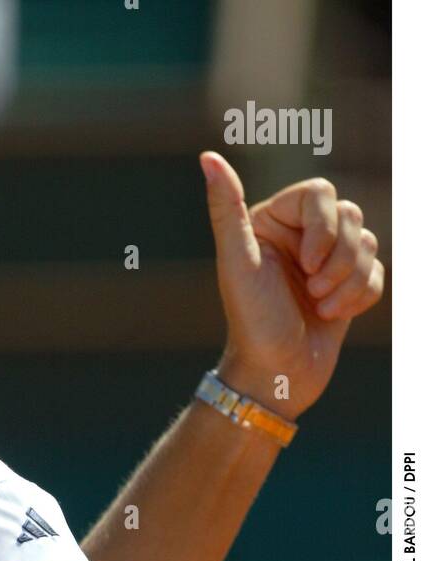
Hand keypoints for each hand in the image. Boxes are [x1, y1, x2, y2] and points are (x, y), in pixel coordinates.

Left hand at [199, 150, 384, 421]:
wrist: (274, 377)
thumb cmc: (252, 322)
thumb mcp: (238, 263)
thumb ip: (226, 209)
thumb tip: (208, 158)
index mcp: (271, 221)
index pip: (321, 192)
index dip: (324, 228)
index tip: (306, 265)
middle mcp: (299, 236)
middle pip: (349, 214)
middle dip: (338, 258)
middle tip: (311, 291)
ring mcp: (325, 261)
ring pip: (367, 242)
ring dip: (348, 281)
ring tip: (319, 308)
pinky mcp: (347, 286)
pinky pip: (378, 272)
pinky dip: (360, 297)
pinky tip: (332, 316)